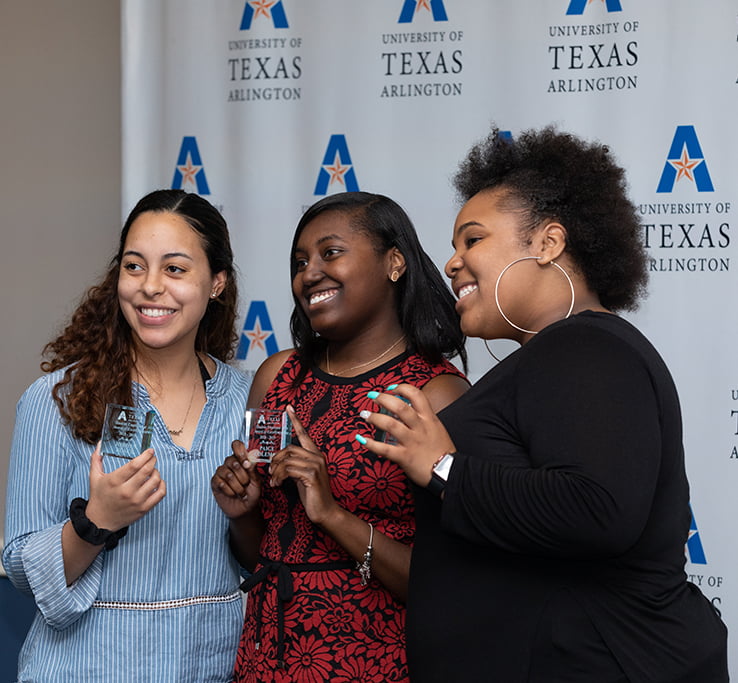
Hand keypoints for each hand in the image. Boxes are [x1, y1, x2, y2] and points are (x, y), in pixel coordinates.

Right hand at [86, 443, 165, 531]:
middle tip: (153, 458)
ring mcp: (136, 501)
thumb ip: (96, 459)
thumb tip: (99, 443)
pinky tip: (157, 482)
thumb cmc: (99, 497)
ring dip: (157, 472)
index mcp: (114, 481)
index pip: (135, 465)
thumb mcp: (94, 477)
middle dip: (152, 461)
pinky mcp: (143, 509)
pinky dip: (162, 485)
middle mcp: (126, 491)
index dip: (145, 456)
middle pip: (147, 471)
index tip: (150, 451)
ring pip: (155, 481)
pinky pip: (160, 494)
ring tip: (152, 470)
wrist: (99, 522)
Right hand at [211, 440, 263, 518]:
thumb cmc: (252, 493)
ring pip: (227, 473)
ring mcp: (221, 472)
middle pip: (231, 460)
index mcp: (241, 459)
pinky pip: (220, 483)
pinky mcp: (215, 482)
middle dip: (242, 475)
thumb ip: (253, 469)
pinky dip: (230, 491)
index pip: (237, 445)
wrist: (246, 509)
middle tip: (246, 483)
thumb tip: (251, 457)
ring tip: (241, 491)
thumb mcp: (257, 481)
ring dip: (237, 486)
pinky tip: (233, 494)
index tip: (246, 463)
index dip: (240, 451)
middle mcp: (230, 463)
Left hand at [268, 405, 340, 525]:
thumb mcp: (302, 477)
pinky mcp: (312, 475)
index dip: (296, 420)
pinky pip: (288, 470)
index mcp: (315, 455)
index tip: (288, 408)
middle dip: (276, 460)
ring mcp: (316, 465)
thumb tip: (280, 462)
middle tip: (270, 473)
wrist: (325, 512)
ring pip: (287, 459)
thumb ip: (294, 466)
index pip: (304, 434)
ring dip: (276, 471)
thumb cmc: (313, 495)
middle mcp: (317, 457)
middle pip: (289, 448)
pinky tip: (277, 485)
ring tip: (274, 482)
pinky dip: (279, 477)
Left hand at [358, 384, 455, 485]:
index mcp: (429, 418)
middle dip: (383, 398)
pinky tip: (362, 439)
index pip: (416, 394)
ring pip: (390, 425)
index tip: (391, 388)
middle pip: (400, 406)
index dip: (401, 388)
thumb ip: (424, 418)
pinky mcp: (404, 457)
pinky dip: (371, 444)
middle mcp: (419, 427)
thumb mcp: (437, 428)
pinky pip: (384, 449)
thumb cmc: (443, 451)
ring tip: (365, 414)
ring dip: (374, 418)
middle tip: (372, 396)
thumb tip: (410, 410)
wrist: (449, 472)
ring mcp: (411, 442)